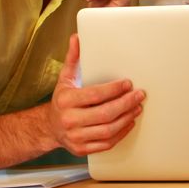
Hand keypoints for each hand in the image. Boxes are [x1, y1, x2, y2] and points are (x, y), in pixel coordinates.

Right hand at [47, 35, 144, 155]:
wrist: (49, 127)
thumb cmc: (61, 101)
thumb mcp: (65, 78)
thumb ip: (73, 58)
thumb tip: (77, 38)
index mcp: (66, 100)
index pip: (95, 95)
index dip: (114, 89)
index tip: (128, 84)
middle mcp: (69, 120)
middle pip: (105, 114)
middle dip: (126, 104)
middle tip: (139, 95)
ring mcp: (76, 137)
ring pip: (108, 130)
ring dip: (126, 118)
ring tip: (137, 107)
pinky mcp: (82, 149)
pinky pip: (107, 143)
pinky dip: (121, 133)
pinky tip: (129, 122)